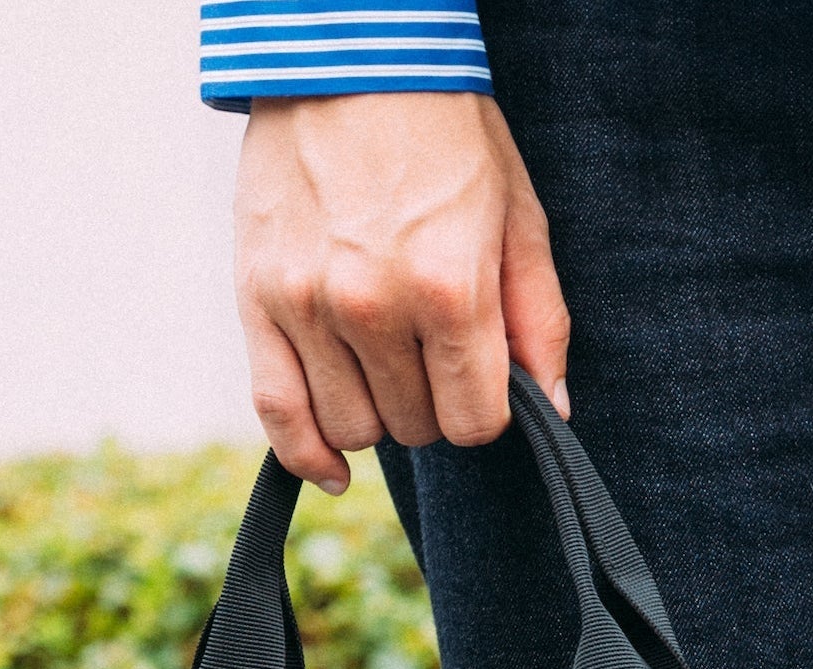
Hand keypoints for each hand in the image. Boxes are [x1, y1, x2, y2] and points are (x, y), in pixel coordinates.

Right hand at [234, 92, 570, 494]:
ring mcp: (309, 305)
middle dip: (432, 404)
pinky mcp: (257, 298)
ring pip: (353, 428)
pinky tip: (330, 469)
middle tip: (430, 349)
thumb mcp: (518, 215)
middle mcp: (374, 306)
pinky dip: (305, 455)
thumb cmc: (445, 131)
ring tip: (383, 360)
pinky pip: (276, 413)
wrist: (348, 54)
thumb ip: (539, 318)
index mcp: (449, 288)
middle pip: (415, 429)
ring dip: (376, 413)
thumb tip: (554, 410)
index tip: (480, 380)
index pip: (475, 424)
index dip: (485, 412)